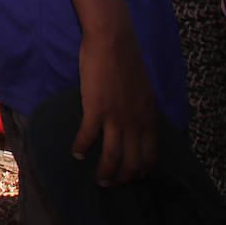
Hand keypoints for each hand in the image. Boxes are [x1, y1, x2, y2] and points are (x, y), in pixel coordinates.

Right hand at [73, 26, 158, 185]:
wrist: (113, 41)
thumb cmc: (127, 61)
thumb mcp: (144, 91)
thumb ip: (141, 110)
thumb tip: (136, 124)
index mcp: (149, 118)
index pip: (149, 157)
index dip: (140, 172)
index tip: (130, 177)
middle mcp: (136, 122)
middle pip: (132, 163)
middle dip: (122, 179)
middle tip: (110, 184)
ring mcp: (116, 117)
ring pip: (112, 157)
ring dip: (104, 173)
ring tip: (97, 180)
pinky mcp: (96, 109)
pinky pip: (88, 137)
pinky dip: (81, 147)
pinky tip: (76, 152)